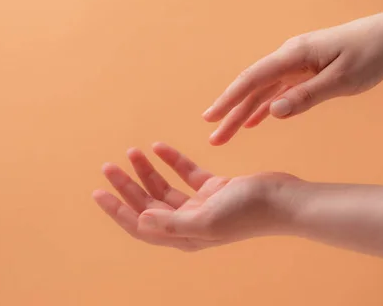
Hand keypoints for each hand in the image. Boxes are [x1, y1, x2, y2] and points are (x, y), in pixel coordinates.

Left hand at [92, 143, 301, 250]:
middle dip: (127, 185)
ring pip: (164, 187)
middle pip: (148, 204)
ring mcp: (201, 205)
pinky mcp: (214, 188)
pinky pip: (186, 173)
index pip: (141, 225)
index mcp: (183, 235)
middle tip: (108, 166)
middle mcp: (189, 222)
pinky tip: (160, 147)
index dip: (117, 210)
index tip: (98, 192)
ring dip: (148, 170)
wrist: (283, 201)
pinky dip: (172, 160)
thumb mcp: (207, 220)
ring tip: (132, 150)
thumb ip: (172, 223)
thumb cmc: (248, 213)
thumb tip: (139, 221)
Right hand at [202, 10, 382, 144]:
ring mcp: (296, 64)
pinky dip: (264, 106)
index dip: (230, 99)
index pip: (254, 78)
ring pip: (263, 91)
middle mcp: (290, 57)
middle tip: (213, 139)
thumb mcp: (343, 80)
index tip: (210, 117)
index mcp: (295, 55)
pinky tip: (254, 121)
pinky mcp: (305, 70)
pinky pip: (278, 90)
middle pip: (253, 87)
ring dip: (243, 112)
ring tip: (225, 134)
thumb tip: (273, 112)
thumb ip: (307, 96)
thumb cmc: (371, 55)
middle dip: (231, 112)